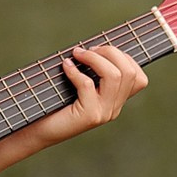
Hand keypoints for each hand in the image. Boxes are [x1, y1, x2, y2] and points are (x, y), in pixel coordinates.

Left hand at [31, 42, 148, 143]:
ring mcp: (103, 113)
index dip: (123, 57)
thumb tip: (93, 46)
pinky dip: (75, 71)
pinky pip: (88, 85)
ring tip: (77, 54)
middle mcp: (114, 108)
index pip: (138, 78)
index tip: (99, 51)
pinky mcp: (88, 116)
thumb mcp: (79, 85)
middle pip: (129, 72)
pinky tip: (65, 66)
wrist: (38, 130)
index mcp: (116, 101)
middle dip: (109, 52)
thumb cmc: (54, 103)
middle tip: (86, 50)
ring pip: (114, 76)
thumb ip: (92, 71)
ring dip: (94, 59)